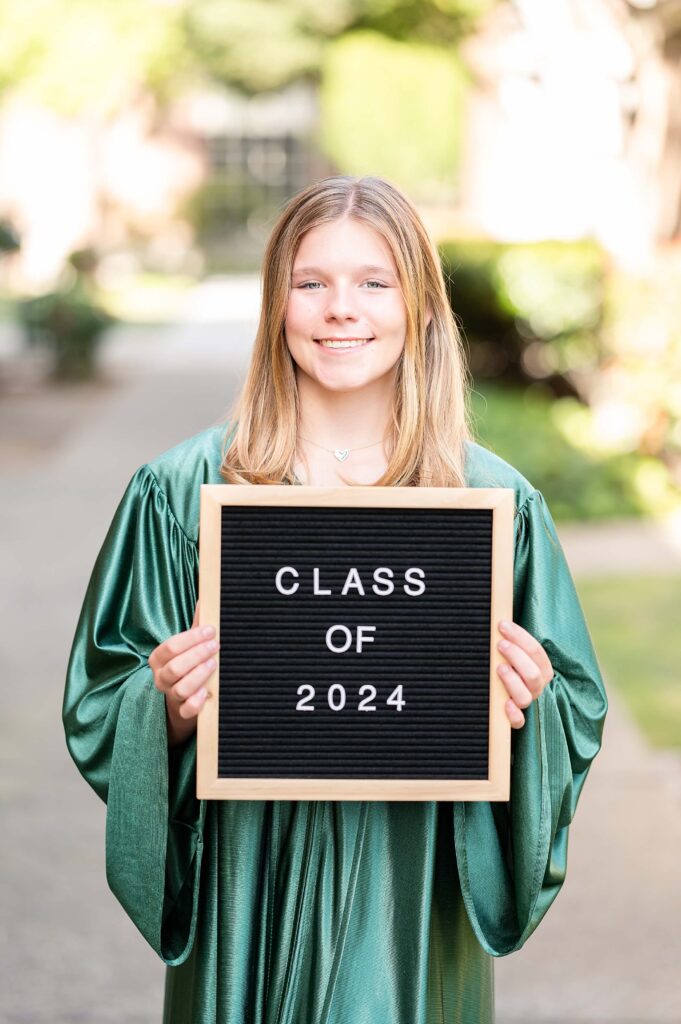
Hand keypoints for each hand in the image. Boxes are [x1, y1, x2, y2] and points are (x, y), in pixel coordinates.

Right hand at [148, 603, 217, 746]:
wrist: (181, 702)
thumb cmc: (186, 666)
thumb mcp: (188, 647)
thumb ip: (196, 626)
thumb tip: (207, 598)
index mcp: (159, 659)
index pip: (170, 647)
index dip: (191, 638)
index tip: (211, 630)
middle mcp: (161, 678)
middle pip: (175, 667)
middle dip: (196, 655)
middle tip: (215, 646)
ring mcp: (170, 696)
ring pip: (181, 688)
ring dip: (199, 675)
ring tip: (214, 664)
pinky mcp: (182, 713)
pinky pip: (186, 710)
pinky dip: (196, 702)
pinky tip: (207, 692)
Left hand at [496, 619, 553, 728]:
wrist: (495, 698)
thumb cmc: (504, 667)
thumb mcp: (509, 653)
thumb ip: (508, 640)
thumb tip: (498, 617)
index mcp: (540, 669)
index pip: (536, 651)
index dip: (520, 637)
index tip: (502, 625)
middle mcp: (536, 687)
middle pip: (533, 674)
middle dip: (517, 656)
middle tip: (500, 644)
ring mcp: (526, 703)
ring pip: (526, 696)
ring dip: (513, 681)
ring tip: (499, 668)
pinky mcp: (514, 720)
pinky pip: (519, 722)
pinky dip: (513, 715)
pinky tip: (505, 705)